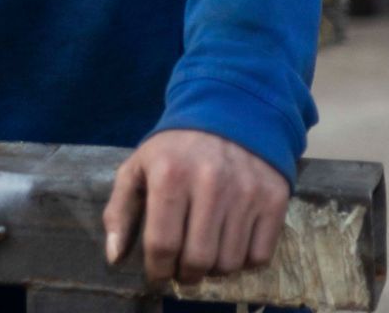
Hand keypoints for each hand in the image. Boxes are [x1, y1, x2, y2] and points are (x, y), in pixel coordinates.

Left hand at [102, 129, 288, 284]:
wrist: (229, 113)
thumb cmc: (175, 149)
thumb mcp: (137, 168)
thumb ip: (119, 211)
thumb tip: (114, 258)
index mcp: (170, 175)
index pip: (163, 244)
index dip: (157, 270)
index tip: (157, 275)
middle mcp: (210, 183)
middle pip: (198, 259)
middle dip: (185, 274)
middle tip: (181, 269)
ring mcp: (246, 192)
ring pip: (229, 263)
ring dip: (213, 270)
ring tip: (204, 254)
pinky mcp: (273, 199)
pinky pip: (258, 256)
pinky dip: (242, 262)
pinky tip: (229, 245)